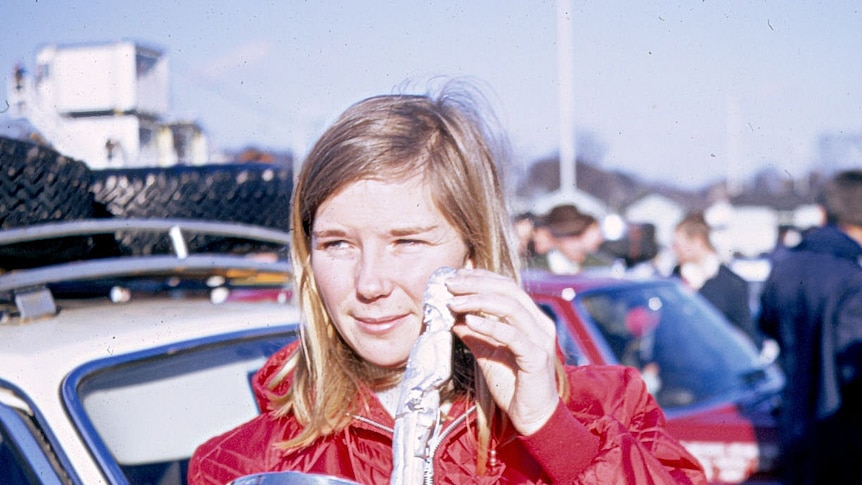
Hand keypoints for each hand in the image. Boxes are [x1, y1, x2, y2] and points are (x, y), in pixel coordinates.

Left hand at [445, 268, 559, 435]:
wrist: (531, 417)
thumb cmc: (512, 384)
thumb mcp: (487, 354)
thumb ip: (474, 334)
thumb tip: (454, 318)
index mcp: (531, 318)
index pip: (507, 287)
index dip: (481, 278)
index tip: (456, 276)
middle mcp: (540, 324)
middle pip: (509, 291)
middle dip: (476, 284)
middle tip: (450, 284)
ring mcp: (541, 339)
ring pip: (511, 307)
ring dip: (478, 301)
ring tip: (453, 302)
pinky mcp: (537, 357)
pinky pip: (512, 335)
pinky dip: (489, 325)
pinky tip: (469, 322)